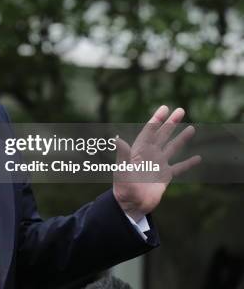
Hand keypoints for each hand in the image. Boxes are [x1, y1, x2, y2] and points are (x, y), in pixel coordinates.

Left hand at [113, 105, 200, 220]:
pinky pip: (179, 168)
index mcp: (139, 151)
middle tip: (181, 110)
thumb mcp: (122, 170)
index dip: (156, 119)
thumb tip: (117, 138)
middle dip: (171, 123)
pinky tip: (198, 158)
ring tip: (191, 128)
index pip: (149, 131)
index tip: (164, 108)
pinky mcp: (165, 177)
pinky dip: (188, 163)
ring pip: (172, 148)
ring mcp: (158, 165)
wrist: (131, 205)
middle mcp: (150, 155)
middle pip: (162, 135)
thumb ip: (122, 155)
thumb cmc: (123, 188)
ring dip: (181, 138)